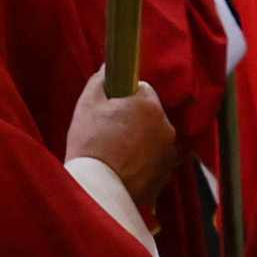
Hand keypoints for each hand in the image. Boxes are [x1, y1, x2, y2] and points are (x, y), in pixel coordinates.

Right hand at [65, 80, 181, 204]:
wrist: (99, 188)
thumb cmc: (91, 143)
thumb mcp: (87, 104)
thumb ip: (100, 80)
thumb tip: (108, 68)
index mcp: (149, 105)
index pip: (142, 89)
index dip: (124, 96)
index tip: (110, 107)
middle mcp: (166, 127)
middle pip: (150, 114)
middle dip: (133, 119)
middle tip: (108, 131)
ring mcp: (169, 153)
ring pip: (153, 137)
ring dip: (139, 140)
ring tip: (114, 153)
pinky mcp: (166, 175)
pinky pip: (154, 160)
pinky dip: (142, 161)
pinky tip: (122, 168)